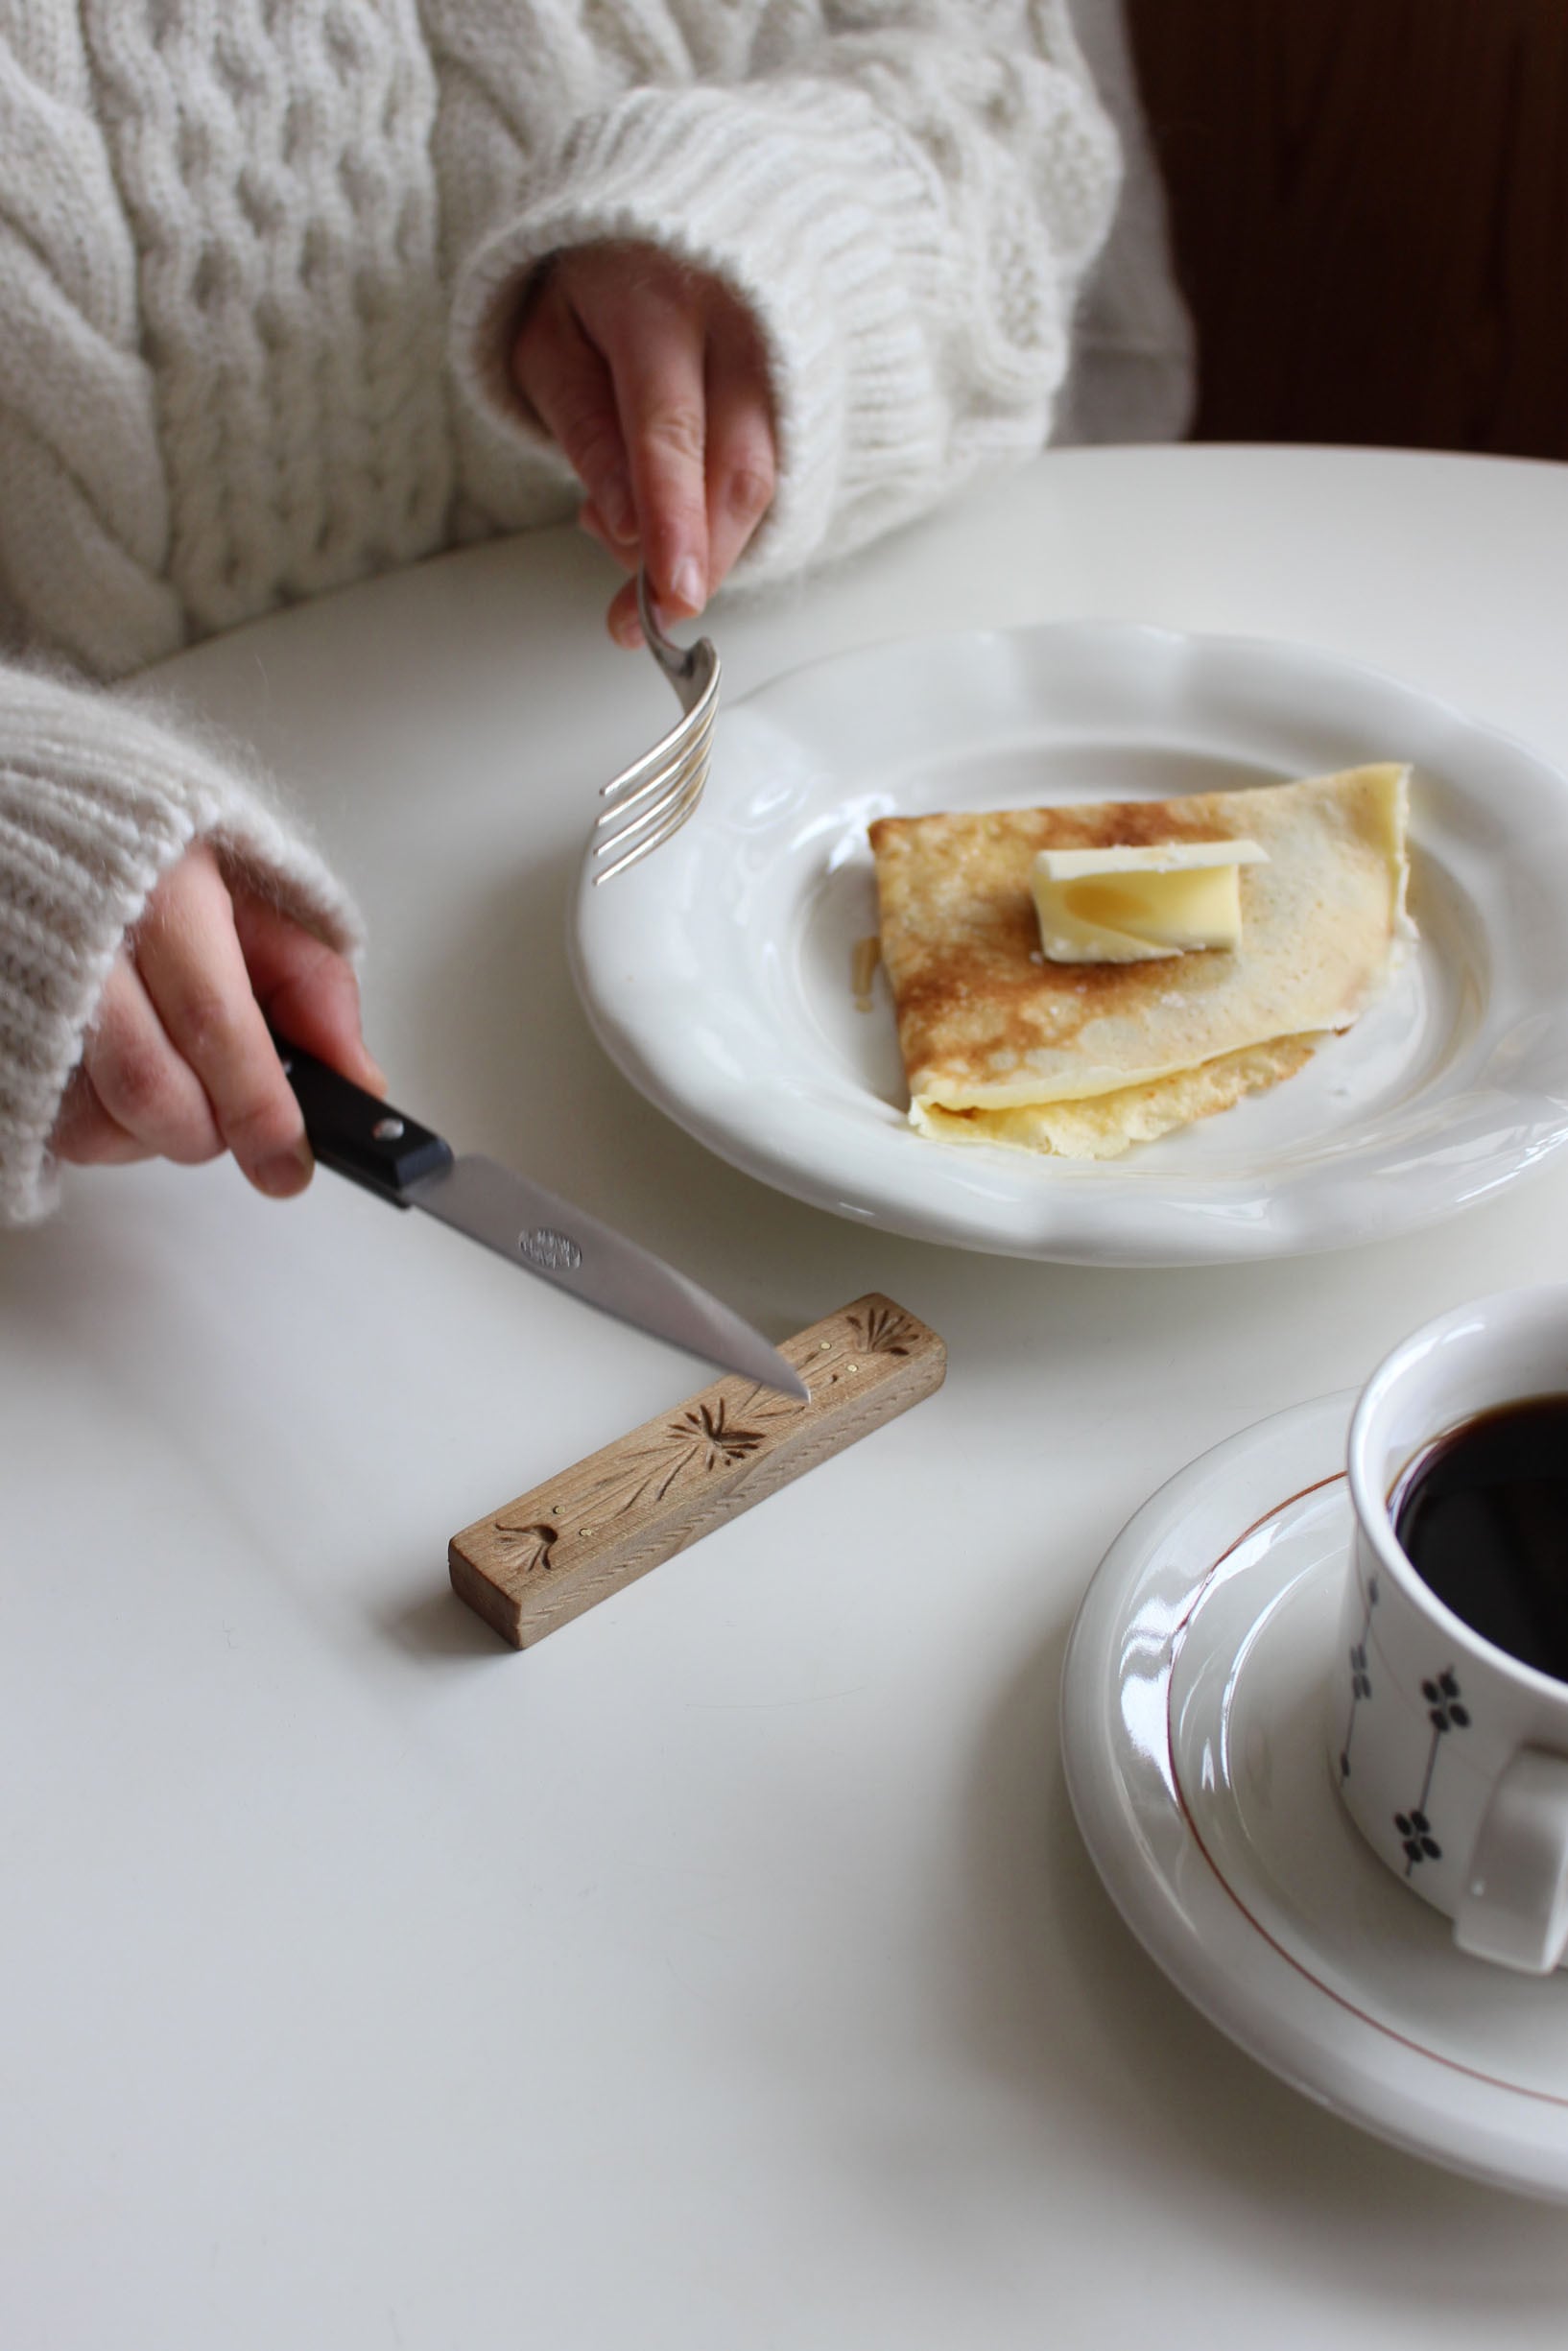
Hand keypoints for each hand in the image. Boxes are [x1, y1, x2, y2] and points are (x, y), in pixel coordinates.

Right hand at [52, 842, 382, 1198]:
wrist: (31, 836)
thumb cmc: (152, 872)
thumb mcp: (250, 901)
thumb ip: (311, 986)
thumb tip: (358, 1080)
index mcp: (162, 888)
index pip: (214, 1020)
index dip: (259, 1104)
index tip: (289, 1158)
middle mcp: (82, 941)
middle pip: (153, 1086)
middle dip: (213, 1131)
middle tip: (243, 1130)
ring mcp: (30, 997)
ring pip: (98, 1122)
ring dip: (156, 1136)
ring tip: (178, 1084)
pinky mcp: (6, 1045)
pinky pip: (56, 1126)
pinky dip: (106, 1129)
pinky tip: (121, 1083)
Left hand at [510, 242, 776, 646]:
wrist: (658, 223)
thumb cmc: (594, 287)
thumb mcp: (551, 347)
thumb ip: (586, 436)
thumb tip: (626, 528)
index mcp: (660, 302)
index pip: (670, 430)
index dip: (674, 519)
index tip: (673, 593)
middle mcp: (742, 324)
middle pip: (740, 467)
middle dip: (704, 557)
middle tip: (654, 615)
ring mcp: (787, 353)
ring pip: (773, 480)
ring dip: (719, 549)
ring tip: (650, 575)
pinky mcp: (805, 388)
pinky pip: (782, 474)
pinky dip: (735, 522)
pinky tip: (685, 531)